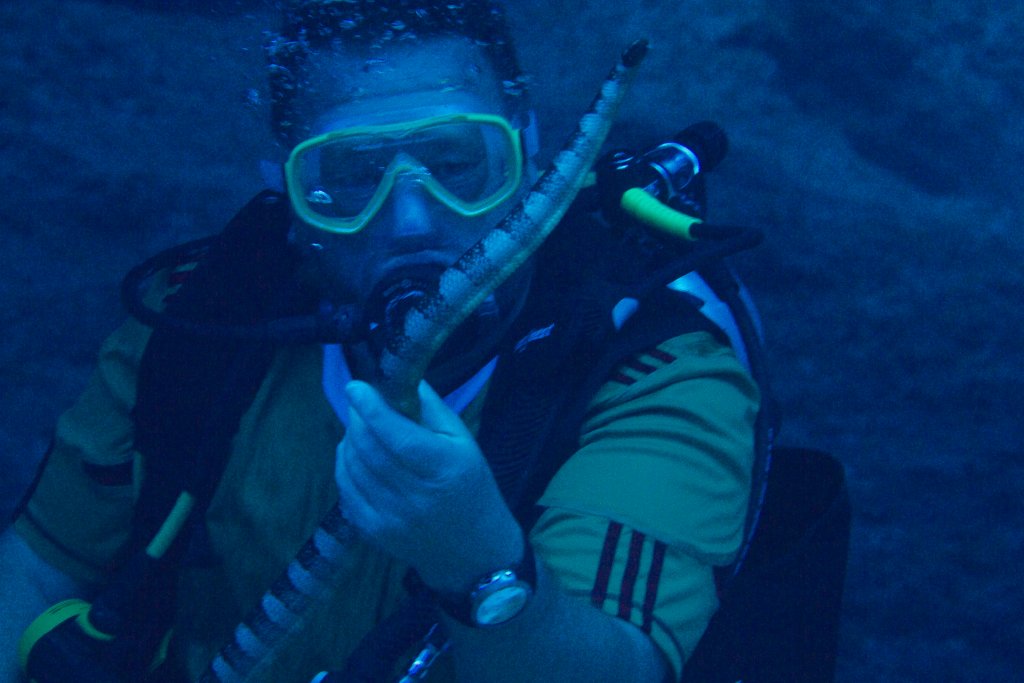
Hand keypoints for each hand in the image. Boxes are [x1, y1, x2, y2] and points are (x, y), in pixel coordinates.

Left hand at [336, 379, 523, 593]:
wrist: (474, 552)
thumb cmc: (472, 488)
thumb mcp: (465, 443)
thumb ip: (432, 409)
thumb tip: (400, 379)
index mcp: (445, 469)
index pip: (399, 437)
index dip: (372, 409)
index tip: (355, 386)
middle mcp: (417, 497)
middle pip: (370, 451)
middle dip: (357, 420)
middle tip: (359, 403)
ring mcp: (392, 519)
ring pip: (353, 469)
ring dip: (349, 441)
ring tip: (359, 428)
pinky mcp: (374, 533)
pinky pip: (346, 492)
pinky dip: (345, 467)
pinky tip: (354, 456)